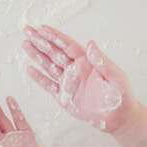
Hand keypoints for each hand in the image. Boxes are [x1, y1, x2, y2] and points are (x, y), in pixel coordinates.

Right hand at [22, 25, 139, 132]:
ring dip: (36, 55)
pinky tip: (30, 69)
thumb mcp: (116, 77)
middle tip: (27, 30)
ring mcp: (68, 82)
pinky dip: (39, 78)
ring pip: (48, 66)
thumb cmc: (121, 96)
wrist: (119, 119)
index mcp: (86, 62)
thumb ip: (102, 61)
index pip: (67, 45)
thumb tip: (91, 44)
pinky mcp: (64, 97)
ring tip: (25, 44)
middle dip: (40, 41)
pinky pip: (48, 85)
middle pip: (54, 52)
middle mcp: (75, 69)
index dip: (54, 36)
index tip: (42, 28)